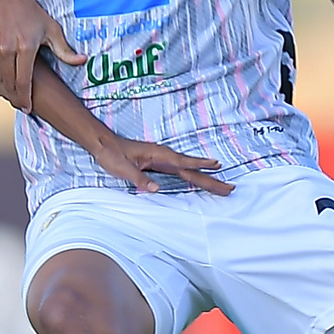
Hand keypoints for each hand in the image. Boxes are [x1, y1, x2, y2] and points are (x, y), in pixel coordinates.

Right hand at [0, 0, 85, 111]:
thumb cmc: (31, 12)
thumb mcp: (51, 28)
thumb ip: (64, 49)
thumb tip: (82, 60)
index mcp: (25, 47)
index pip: (23, 82)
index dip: (25, 98)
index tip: (27, 108)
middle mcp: (6, 49)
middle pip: (8, 84)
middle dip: (14, 98)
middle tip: (20, 105)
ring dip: (3, 91)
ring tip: (11, 97)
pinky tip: (1, 84)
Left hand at [97, 137, 232, 195]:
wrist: (104, 144)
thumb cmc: (112, 154)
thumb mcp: (122, 169)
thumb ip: (139, 179)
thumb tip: (155, 189)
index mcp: (158, 155)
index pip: (183, 163)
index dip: (200, 165)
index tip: (218, 166)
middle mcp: (164, 156)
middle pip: (192, 169)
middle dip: (211, 178)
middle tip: (229, 187)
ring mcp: (162, 160)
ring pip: (188, 170)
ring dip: (205, 178)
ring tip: (221, 185)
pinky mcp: (158, 164)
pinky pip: (180, 171)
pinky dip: (193, 175)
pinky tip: (198, 178)